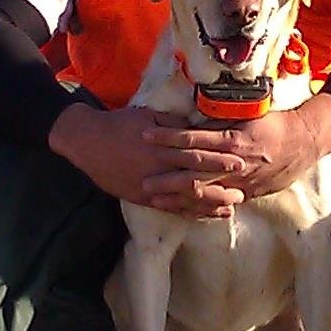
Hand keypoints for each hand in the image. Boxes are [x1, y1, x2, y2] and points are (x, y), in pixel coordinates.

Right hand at [48, 104, 246, 217]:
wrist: (87, 142)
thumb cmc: (119, 124)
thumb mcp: (147, 115)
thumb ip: (173, 123)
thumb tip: (197, 126)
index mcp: (161, 145)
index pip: (195, 152)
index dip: (218, 156)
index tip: (239, 157)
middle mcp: (157, 167)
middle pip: (194, 176)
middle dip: (220, 182)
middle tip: (243, 186)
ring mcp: (150, 185)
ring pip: (184, 197)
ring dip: (209, 203)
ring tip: (231, 206)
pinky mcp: (142, 197)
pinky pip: (170, 208)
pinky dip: (189, 212)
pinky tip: (205, 215)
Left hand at [141, 93, 330, 201]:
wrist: (305, 141)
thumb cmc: (274, 123)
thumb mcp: (247, 114)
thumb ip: (220, 118)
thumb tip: (192, 115)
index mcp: (233, 138)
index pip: (193, 138)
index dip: (167, 138)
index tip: (145, 135)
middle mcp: (235, 163)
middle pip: (194, 170)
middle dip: (166, 175)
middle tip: (142, 179)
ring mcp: (242, 182)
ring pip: (204, 191)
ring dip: (177, 195)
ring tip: (154, 198)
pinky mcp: (248, 193)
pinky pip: (220, 203)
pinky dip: (199, 207)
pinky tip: (181, 210)